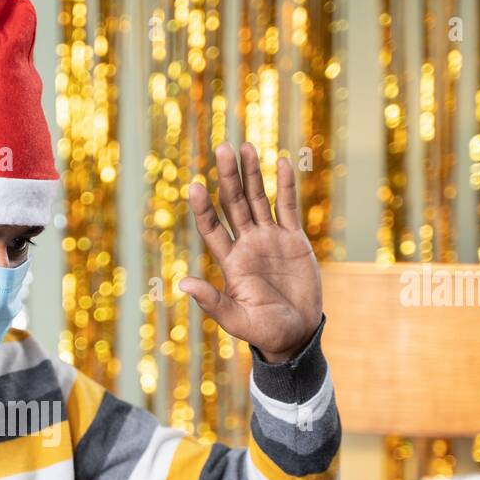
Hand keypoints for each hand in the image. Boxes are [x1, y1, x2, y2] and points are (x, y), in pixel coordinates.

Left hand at [179, 142, 321, 362]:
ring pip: (257, 199)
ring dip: (251, 174)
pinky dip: (285, 185)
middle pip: (233, 204)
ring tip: (245, 146)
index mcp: (230, 262)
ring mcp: (269, 239)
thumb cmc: (264, 332)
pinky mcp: (293, 239)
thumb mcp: (236, 320)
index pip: (212, 229)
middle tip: (222, 148)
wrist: (296, 333)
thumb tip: (183, 284)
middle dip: (228, 177)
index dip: (203, 208)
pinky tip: (280, 162)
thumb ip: (213, 301)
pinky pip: (287, 206)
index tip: (194, 186)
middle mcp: (246, 245)